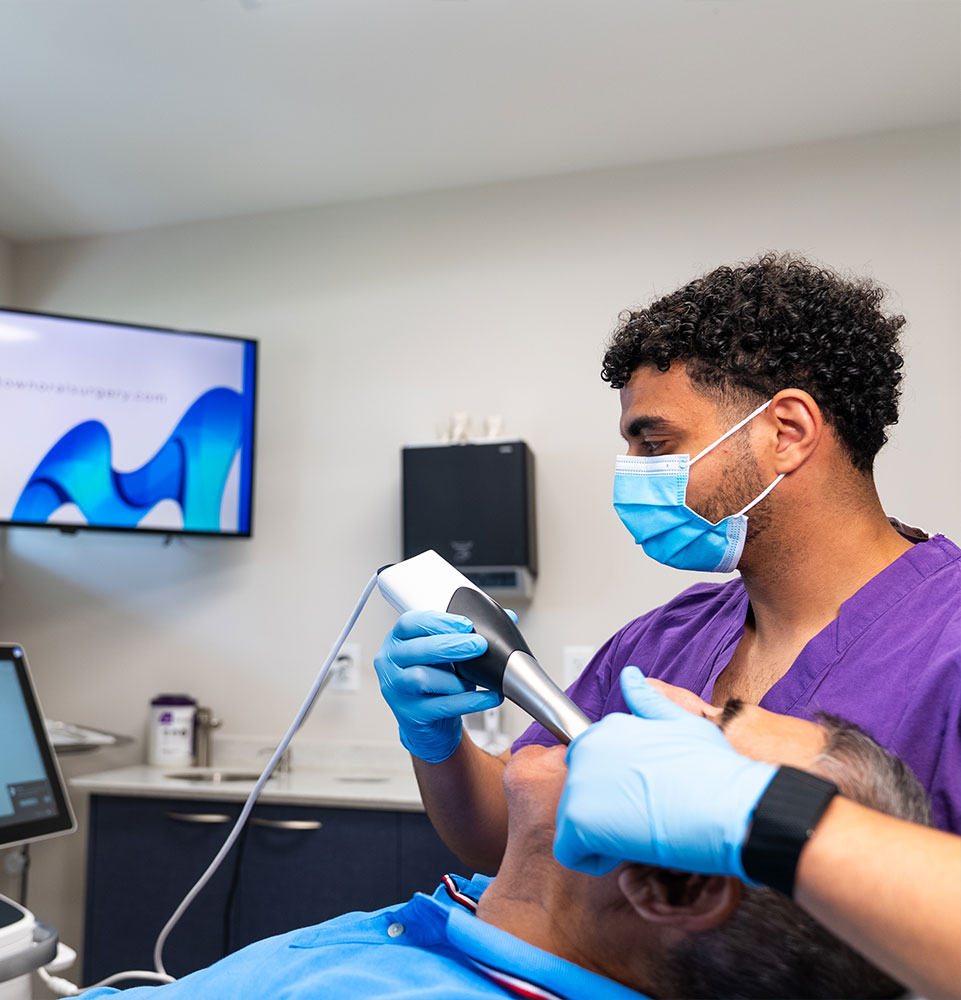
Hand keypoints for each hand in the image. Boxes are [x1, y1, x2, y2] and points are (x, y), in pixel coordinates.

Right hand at [374, 610, 502, 762]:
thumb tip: (508, 617)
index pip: (409, 624)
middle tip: (479, 645)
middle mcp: (391, 663)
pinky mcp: (411, 715)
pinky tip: (488, 697)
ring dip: (455, 677)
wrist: (430, 722)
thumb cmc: (436, 681)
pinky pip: (442, 706)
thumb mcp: (447, 654)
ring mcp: (397, 691)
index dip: (437, 622)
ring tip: (474, 678)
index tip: (465, 624)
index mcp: (397, 641)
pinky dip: (470, 701)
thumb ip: (469, 634)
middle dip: (451, 645)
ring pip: (423, 678)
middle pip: (417, 650)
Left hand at [553, 666, 775, 878]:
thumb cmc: (716, 770)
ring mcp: (580, 782)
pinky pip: (570, 851)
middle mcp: (588, 748)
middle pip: (579, 791)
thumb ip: (649, 702)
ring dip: (601, 834)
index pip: (591, 764)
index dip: (614, 786)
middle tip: (642, 818)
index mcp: (608, 728)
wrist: (731, 806)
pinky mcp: (579, 820)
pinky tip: (627, 852)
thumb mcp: (682, 723)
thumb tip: (630, 677)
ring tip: (641, 833)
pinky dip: (593, 860)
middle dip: (603, 808)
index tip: (640, 797)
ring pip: (573, 820)